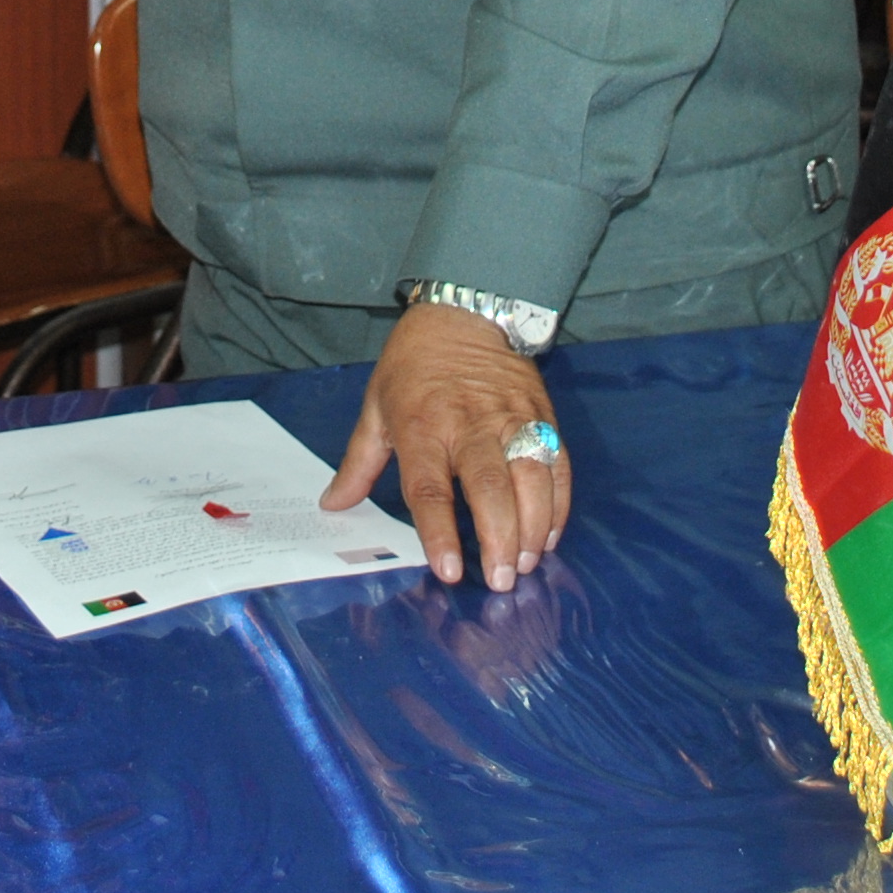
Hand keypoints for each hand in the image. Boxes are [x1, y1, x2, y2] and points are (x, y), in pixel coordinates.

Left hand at [321, 301, 569, 591]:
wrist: (463, 313)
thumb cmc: (413, 365)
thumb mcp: (376, 406)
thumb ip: (358, 462)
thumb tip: (333, 505)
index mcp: (421, 427)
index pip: (430, 488)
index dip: (440, 532)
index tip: (451, 571)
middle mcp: (469, 424)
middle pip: (489, 488)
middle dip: (499, 539)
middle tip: (503, 580)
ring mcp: (510, 419)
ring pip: (531, 478)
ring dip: (534, 526)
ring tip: (529, 563)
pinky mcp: (542, 414)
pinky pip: (558, 463)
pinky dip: (559, 502)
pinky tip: (550, 533)